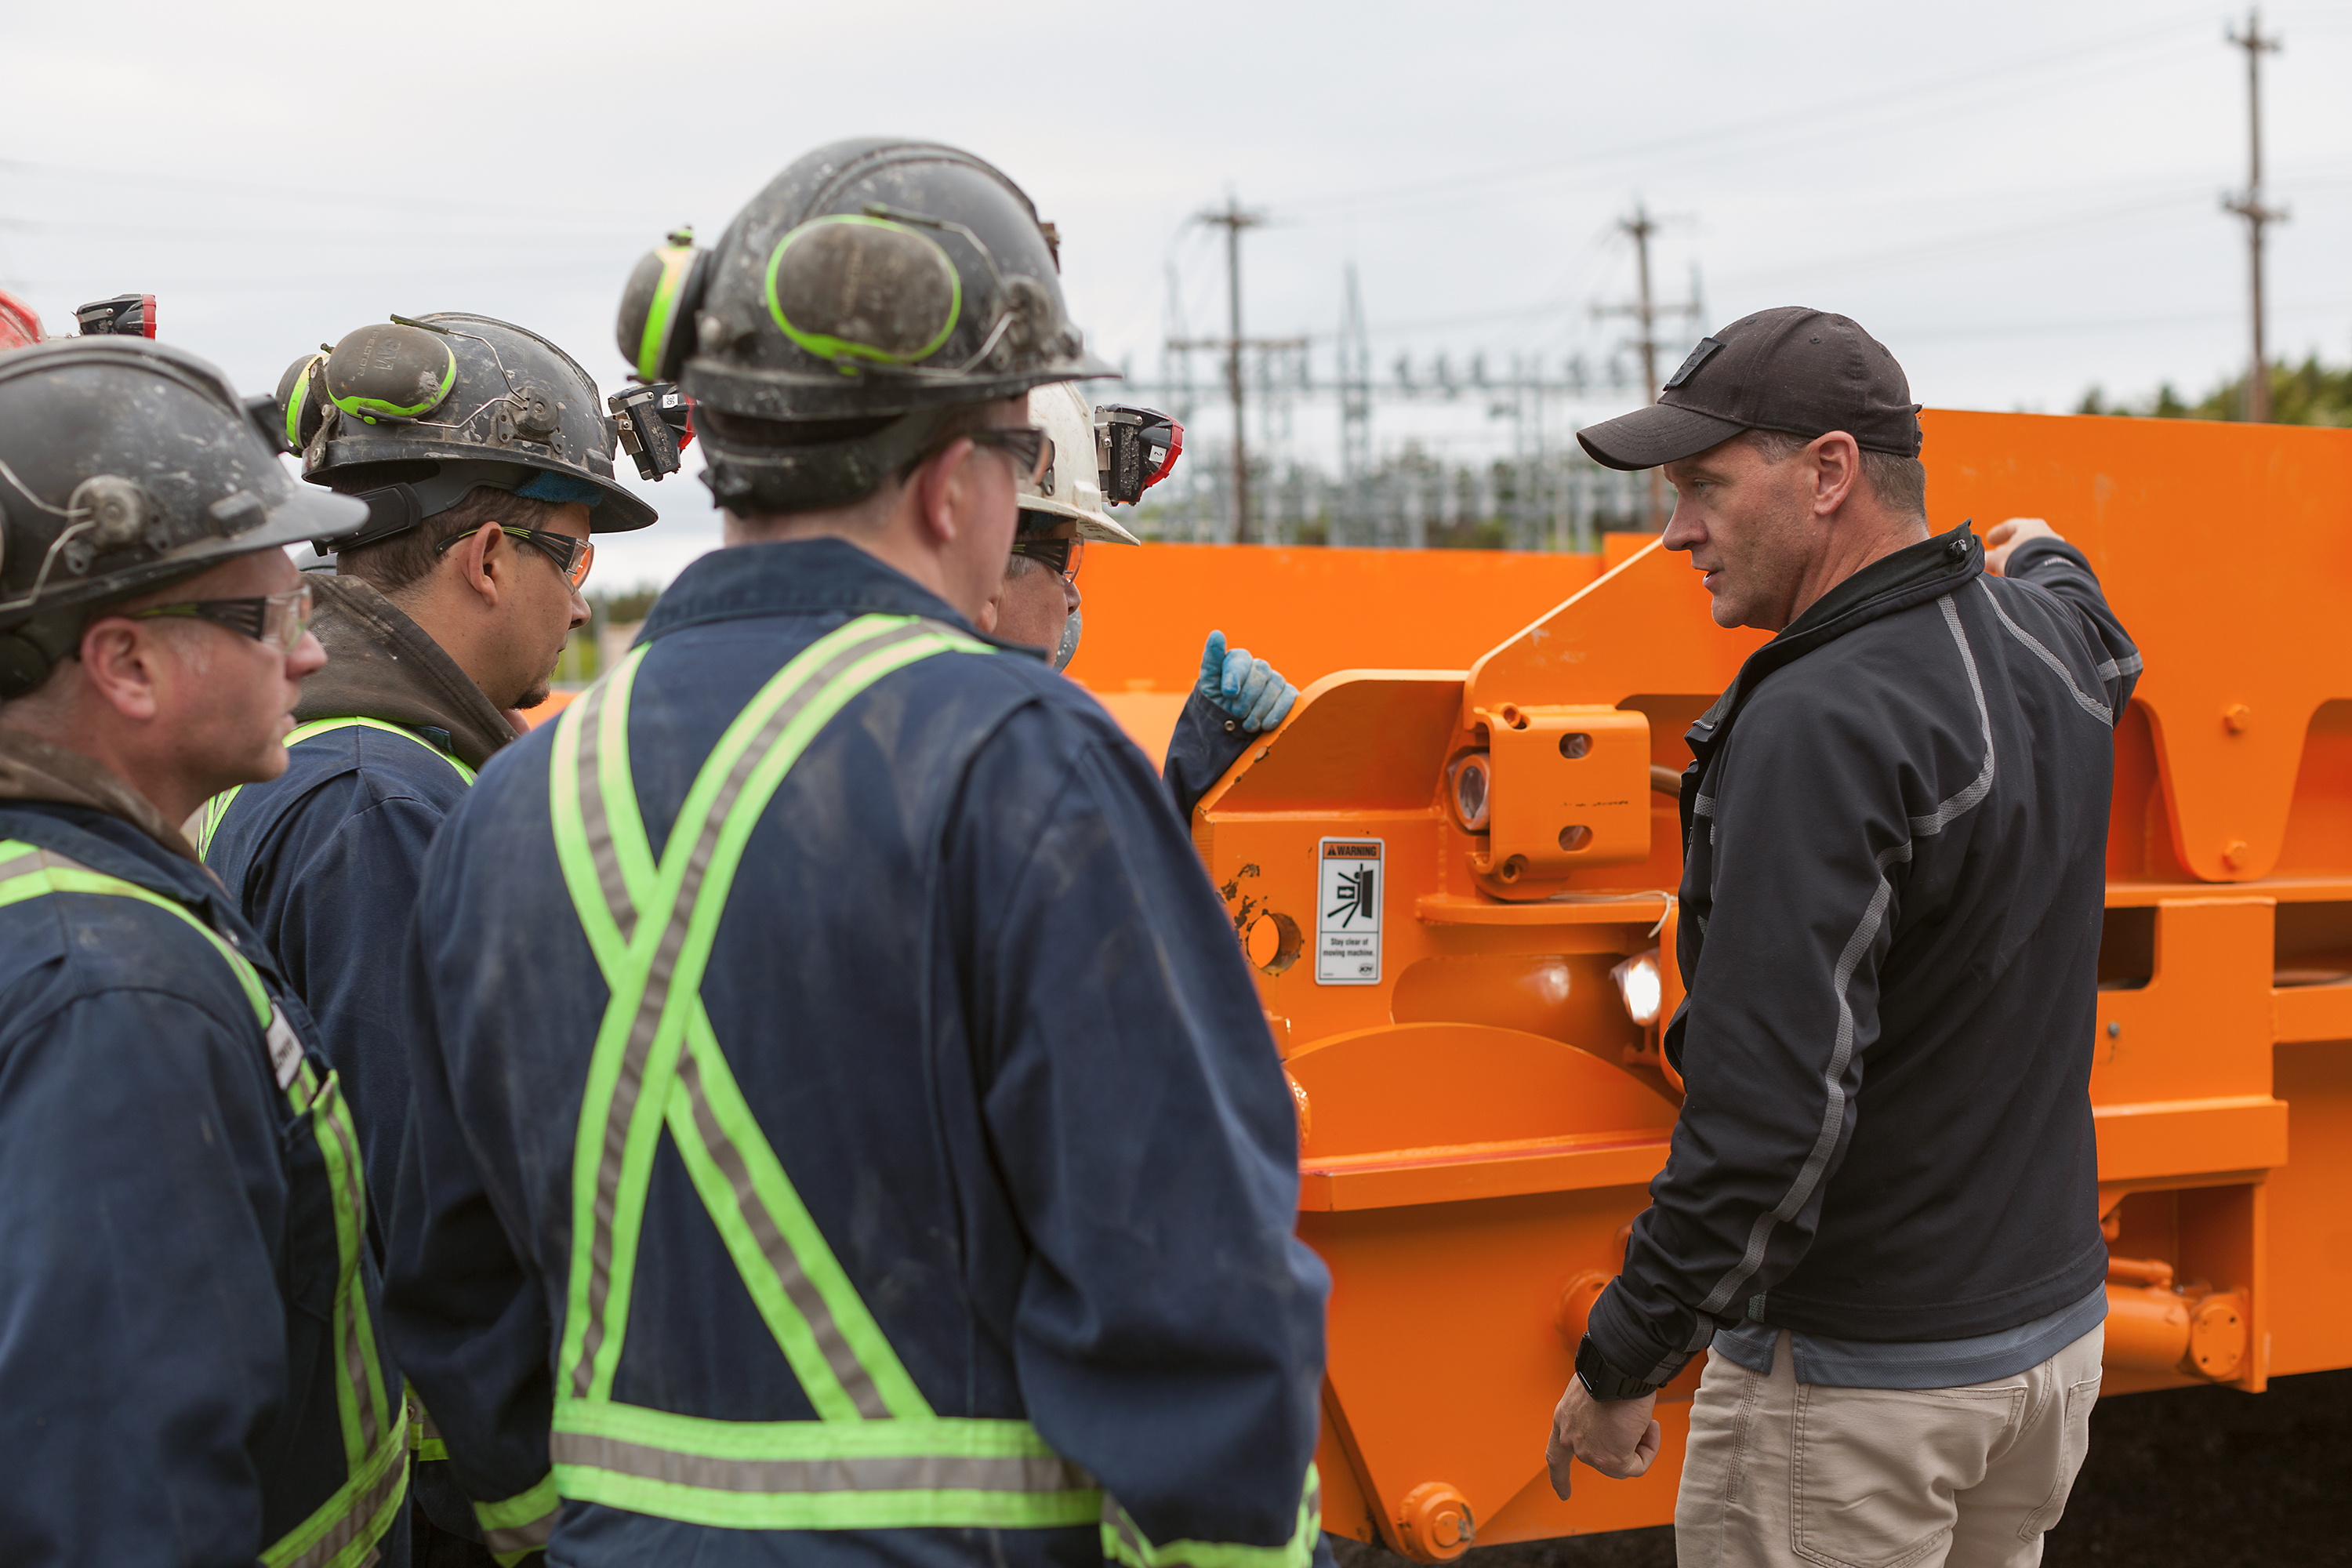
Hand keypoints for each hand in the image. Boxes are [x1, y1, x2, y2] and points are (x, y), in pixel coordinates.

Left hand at [1196, 630, 1297, 732]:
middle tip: (1236, 713)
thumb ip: (1212, 660)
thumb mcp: (1209, 685)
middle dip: (1247, 695)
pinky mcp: (1288, 694)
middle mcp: (1258, 666)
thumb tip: (1217, 633)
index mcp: (1238, 660)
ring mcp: (1275, 679)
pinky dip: (1278, 711)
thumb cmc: (1217, 705)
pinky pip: (1289, 697)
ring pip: (1275, 684)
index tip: (1228, 694)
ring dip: (1260, 708)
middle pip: (1260, 671)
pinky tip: (1265, 725)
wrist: (1231, 732)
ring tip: (1247, 725)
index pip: (1240, 660)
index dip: (1235, 676)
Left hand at [1545, 1376, 1661, 1500]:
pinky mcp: (1609, 1460)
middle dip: (1627, 1444)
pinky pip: (1636, 1466)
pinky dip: (1649, 1449)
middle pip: (1602, 1458)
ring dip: (1641, 1442)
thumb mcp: (1597, 1392)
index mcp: (1564, 1419)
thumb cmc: (1612, 1370)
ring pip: (1623, 1463)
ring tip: (1643, 1418)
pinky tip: (1649, 1426)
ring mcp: (1588, 1452)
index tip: (1563, 1494)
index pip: (1556, 1455)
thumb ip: (1599, 1414)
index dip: (1560, 1477)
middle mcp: (1571, 1438)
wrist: (1619, 1365)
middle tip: (1641, 1421)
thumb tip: (1618, 1427)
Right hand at [1982, 517, 2062, 576]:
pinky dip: (2032, 567)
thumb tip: (1981, 561)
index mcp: (2030, 526)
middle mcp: (2046, 534)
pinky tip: (2025, 577)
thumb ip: (1989, 558)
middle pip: (2024, 539)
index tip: (1990, 539)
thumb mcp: (1999, 558)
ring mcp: (2056, 548)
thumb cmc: (2021, 559)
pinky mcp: (2062, 562)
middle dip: (2010, 548)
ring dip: (2021, 559)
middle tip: (1999, 556)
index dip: (1998, 533)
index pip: (2011, 526)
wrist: (2047, 573)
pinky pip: (2042, 563)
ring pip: (2034, 552)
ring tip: (2011, 570)